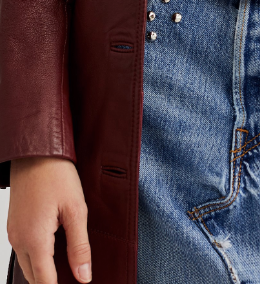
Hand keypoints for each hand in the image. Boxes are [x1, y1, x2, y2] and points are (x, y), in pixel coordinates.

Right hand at [7, 157, 91, 283]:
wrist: (36, 151)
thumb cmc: (57, 175)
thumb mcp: (75, 210)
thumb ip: (79, 246)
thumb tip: (84, 277)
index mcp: (34, 240)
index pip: (44, 282)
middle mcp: (19, 240)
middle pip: (34, 277)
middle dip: (51, 281)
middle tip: (74, 276)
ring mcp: (14, 232)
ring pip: (28, 264)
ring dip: (44, 270)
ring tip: (67, 265)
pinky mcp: (14, 223)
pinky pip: (24, 249)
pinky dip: (38, 255)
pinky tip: (55, 248)